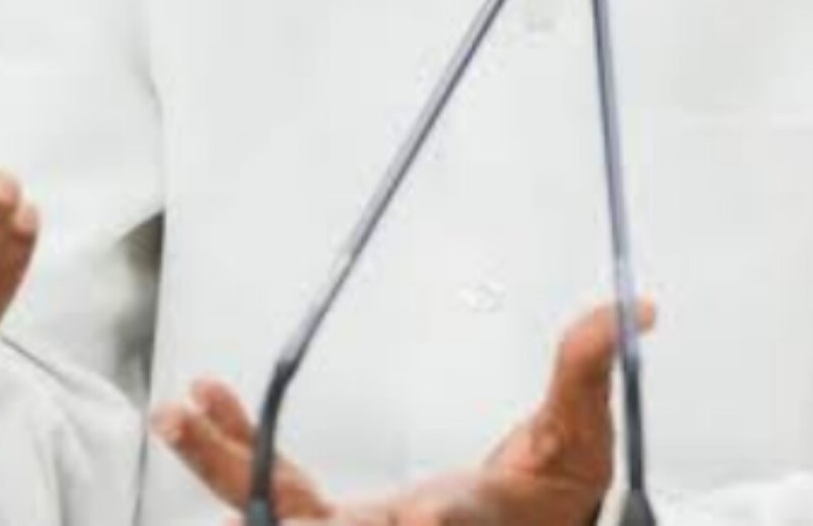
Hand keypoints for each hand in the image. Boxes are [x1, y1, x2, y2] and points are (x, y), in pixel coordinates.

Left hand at [155, 301, 654, 525]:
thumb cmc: (556, 504)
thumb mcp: (584, 440)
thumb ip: (590, 369)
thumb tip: (634, 308)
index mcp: (469, 523)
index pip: (441, 523)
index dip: (425, 522)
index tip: (421, 511)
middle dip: (256, 491)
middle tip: (195, 430)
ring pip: (280, 511)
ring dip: (222, 464)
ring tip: (178, 412)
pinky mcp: (341, 523)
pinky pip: (279, 491)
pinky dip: (239, 450)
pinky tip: (207, 405)